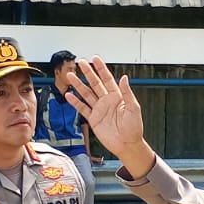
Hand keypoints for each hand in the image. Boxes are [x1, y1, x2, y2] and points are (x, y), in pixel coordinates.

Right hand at [65, 58, 155, 176]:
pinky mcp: (93, 119)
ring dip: (78, 85)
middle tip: (80, 62)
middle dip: (88, 73)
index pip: (107, 79)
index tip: (95, 59)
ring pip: (86, 94)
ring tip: (70, 76)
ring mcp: (99, 109)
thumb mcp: (133, 108)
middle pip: (95, 83)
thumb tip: (124, 78)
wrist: (127, 144)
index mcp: (117, 96)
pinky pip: (83, 108)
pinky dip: (75, 102)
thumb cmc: (134, 128)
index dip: (101, 68)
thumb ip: (127, 92)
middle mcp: (107, 101)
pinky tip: (69, 95)